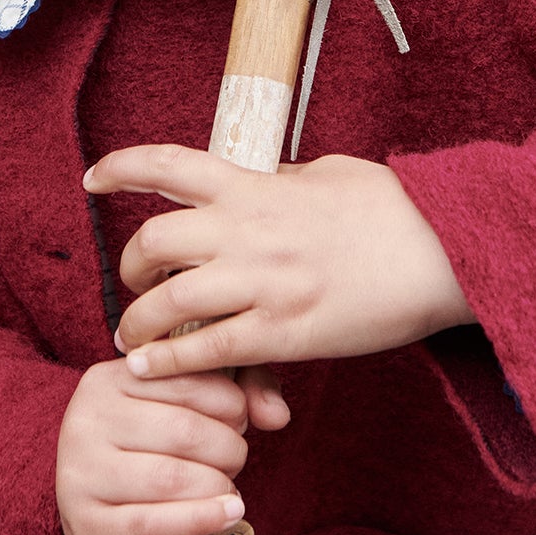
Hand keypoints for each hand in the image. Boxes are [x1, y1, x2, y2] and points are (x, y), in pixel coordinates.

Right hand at [56, 356, 288, 534]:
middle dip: (229, 449)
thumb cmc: (141, 452)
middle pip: (185, 431)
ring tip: (228, 490)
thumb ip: (232, 392)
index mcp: (105, 382)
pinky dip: (203, 520)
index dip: (231, 404)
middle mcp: (86, 422)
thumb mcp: (174, 407)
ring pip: (172, 478)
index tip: (239, 421)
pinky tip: (228, 514)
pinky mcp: (90, 528)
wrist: (85, 515)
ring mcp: (82, 476)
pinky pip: (156, 524)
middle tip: (235, 460)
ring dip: (219, 486)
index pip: (187, 381)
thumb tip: (278, 416)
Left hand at [86, 148, 473, 381]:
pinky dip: (170, 363)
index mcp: (255, 186)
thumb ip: (282, 180)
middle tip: (135, 284)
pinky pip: (208, 351)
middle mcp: (247, 230)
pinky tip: (149, 370)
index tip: (92, 178)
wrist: (442, 251)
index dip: (120, 167)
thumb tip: (258, 180)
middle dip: (130, 266)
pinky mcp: (285, 332)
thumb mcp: (327, 173)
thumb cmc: (392, 208)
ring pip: (170, 302)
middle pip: (153, 242)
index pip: (167, 164)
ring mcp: (264, 283)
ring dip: (138, 323)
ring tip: (132, 338)